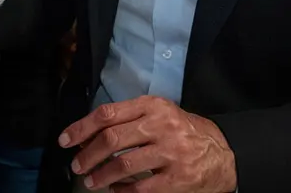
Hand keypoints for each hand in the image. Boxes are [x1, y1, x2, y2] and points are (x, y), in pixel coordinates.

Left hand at [62, 96, 236, 192]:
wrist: (224, 153)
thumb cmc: (183, 131)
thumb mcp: (159, 113)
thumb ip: (128, 119)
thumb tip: (87, 135)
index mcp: (152, 106)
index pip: (107, 114)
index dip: (81, 128)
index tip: (65, 140)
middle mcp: (161, 126)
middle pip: (112, 140)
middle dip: (87, 155)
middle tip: (76, 166)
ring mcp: (171, 153)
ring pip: (123, 166)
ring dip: (100, 176)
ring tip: (91, 181)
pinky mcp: (179, 179)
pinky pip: (141, 188)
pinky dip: (122, 190)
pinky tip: (115, 190)